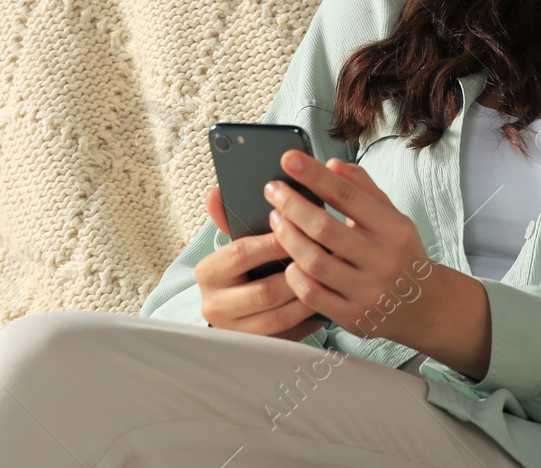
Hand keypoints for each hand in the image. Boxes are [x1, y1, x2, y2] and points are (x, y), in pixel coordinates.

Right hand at [194, 184, 328, 341]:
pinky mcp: (257, 348)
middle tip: (327, 256)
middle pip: (264, 290)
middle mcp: (214, 305)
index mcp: (207, 273)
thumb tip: (215, 192)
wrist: (239, 312)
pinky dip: (309, 316)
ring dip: (309, 295)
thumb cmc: (244, 269)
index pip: (241, 253)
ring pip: (280, 316)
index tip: (302, 228)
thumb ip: (231, 218)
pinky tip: (327, 299)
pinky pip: (290, 334)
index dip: (274, 242)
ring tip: (332, 277)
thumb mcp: (237, 243)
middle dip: (299, 273)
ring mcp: (235, 331)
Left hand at [263, 150, 440, 346]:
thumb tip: (331, 164)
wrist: (425, 306)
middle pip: (325, 229)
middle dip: (292, 205)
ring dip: (289, 238)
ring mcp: (368, 291)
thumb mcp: (392, 216)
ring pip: (316, 262)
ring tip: (275, 219)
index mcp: (393, 229)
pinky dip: (296, 276)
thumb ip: (362, 189)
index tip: (289, 159)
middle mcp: (383, 259)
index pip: (348, 195)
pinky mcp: (354, 317)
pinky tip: (288, 261)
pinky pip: (313, 295)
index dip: (315, 176)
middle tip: (272, 189)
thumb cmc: (400, 253)